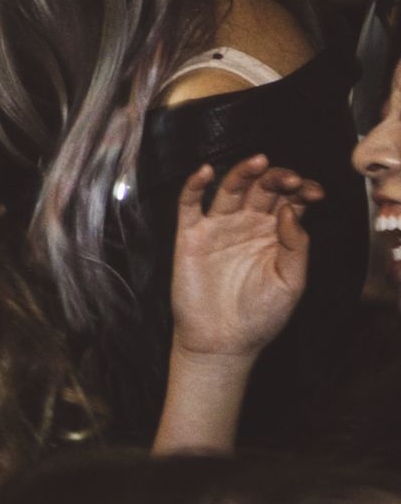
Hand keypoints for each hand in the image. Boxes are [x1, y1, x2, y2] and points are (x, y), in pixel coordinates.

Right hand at [171, 160, 319, 363]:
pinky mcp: (190, 235)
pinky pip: (189, 204)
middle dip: (276, 178)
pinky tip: (206, 172)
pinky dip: (194, 185)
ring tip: (258, 163)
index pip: (291, 200)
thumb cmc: (261, 315)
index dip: (303, 190)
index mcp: (276, 234)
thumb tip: (290, 210)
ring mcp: (218, 227)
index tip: (314, 192)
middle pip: (262, 188)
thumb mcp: (292, 282)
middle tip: (287, 179)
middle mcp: (248, 224)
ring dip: (243, 172)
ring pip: (230, 189)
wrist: (223, 341)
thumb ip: (296, 246)